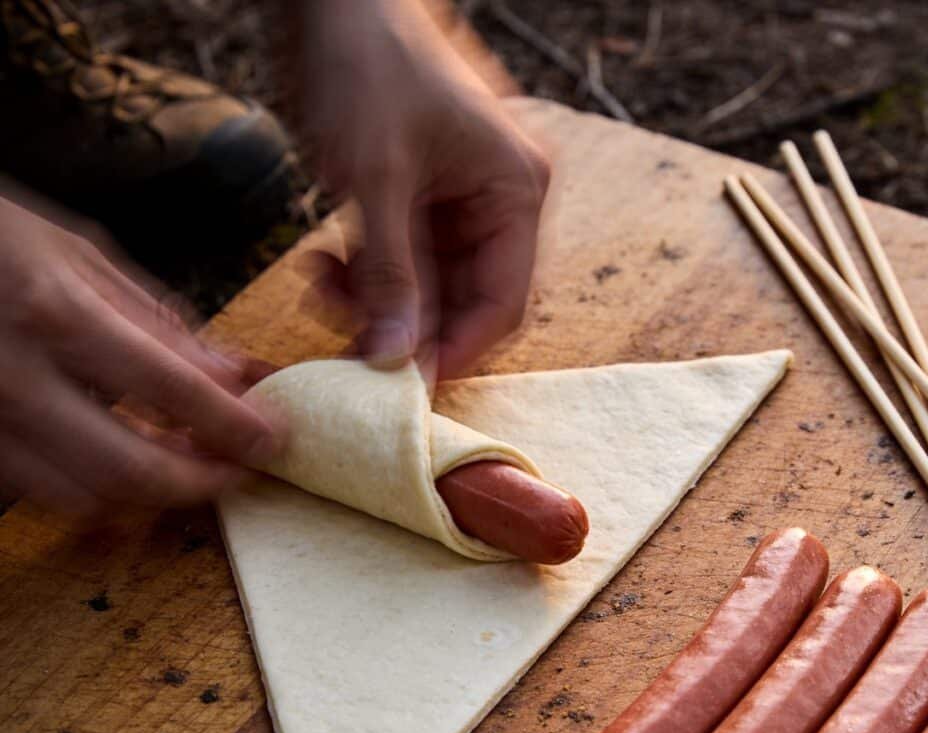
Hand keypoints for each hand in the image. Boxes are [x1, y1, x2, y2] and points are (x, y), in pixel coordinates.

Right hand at [0, 189, 277, 518]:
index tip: (273, 440)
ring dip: (149, 495)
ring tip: (187, 467)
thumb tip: (235, 377)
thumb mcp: (78, 255)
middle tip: (237, 471)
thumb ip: (159, 322)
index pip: (174, 393)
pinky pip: (42, 492)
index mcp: (56, 314)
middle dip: (200, 484)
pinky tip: (123, 462)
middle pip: (130, 471)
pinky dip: (95, 491)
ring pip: (84, 500)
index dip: (236, 427)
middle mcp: (15, 380)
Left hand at [294, 0, 550, 378]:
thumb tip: (395, 358)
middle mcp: (497, 206)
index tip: (404, 382)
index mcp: (515, 193)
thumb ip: (390, 273)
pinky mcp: (418, 205)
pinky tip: (320, 263)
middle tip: (345, 341)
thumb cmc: (369, 63)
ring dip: (372, 301)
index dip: (456, 349)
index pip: (502, 303)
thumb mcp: (377, 176)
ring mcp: (457, 207)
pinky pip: (397, 264)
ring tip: (320, 285)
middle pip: (461, 303)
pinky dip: (361, 275)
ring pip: (423, 290)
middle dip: (402, 324)